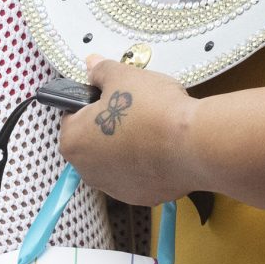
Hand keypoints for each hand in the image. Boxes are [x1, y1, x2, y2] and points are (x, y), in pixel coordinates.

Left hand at [57, 56, 199, 204]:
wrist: (193, 144)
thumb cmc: (152, 109)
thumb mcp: (122, 76)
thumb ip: (101, 71)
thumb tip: (91, 65)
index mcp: (73, 142)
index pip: (72, 117)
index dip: (92, 103)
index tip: (111, 96)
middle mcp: (87, 171)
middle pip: (92, 142)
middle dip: (108, 127)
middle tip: (134, 110)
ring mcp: (115, 188)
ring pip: (115, 161)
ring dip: (126, 147)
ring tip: (151, 128)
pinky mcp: (141, 198)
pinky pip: (138, 176)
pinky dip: (145, 164)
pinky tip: (161, 149)